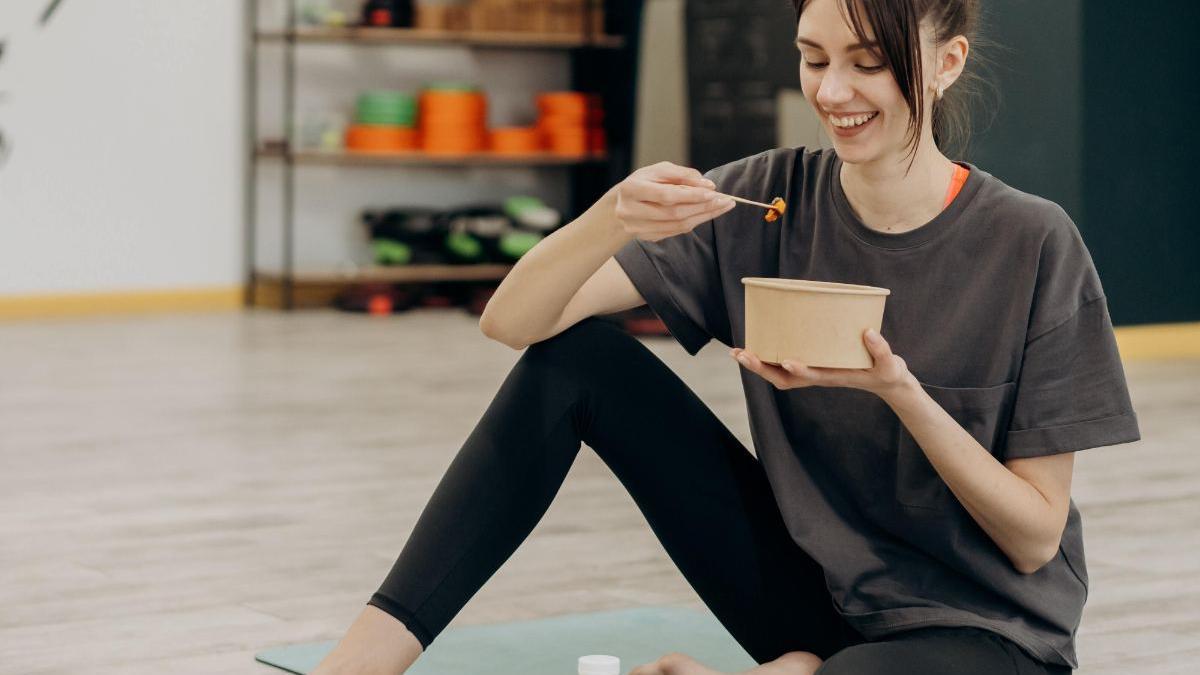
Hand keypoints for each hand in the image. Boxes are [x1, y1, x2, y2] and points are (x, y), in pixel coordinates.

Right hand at [613, 161, 735, 241]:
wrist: (621, 203)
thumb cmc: (644, 182)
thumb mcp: (659, 170)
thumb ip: (683, 175)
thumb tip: (708, 185)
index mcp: (631, 189)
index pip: (666, 195)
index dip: (691, 195)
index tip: (714, 192)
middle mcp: (630, 211)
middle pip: (674, 213)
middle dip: (702, 207)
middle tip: (725, 201)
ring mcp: (637, 228)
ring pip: (677, 225)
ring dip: (702, 216)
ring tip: (721, 207)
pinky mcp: (645, 237)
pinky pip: (675, 232)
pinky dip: (694, 223)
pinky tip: (706, 214)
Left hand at [731, 329, 915, 401]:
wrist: (885, 382)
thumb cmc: (886, 373)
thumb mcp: (890, 364)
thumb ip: (882, 350)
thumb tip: (868, 332)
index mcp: (835, 377)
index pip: (812, 376)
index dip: (799, 370)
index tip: (786, 360)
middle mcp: (818, 376)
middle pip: (784, 378)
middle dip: (762, 368)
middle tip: (741, 354)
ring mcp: (813, 371)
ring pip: (779, 373)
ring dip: (758, 364)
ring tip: (738, 352)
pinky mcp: (813, 364)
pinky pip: (785, 363)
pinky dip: (769, 356)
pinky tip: (757, 344)